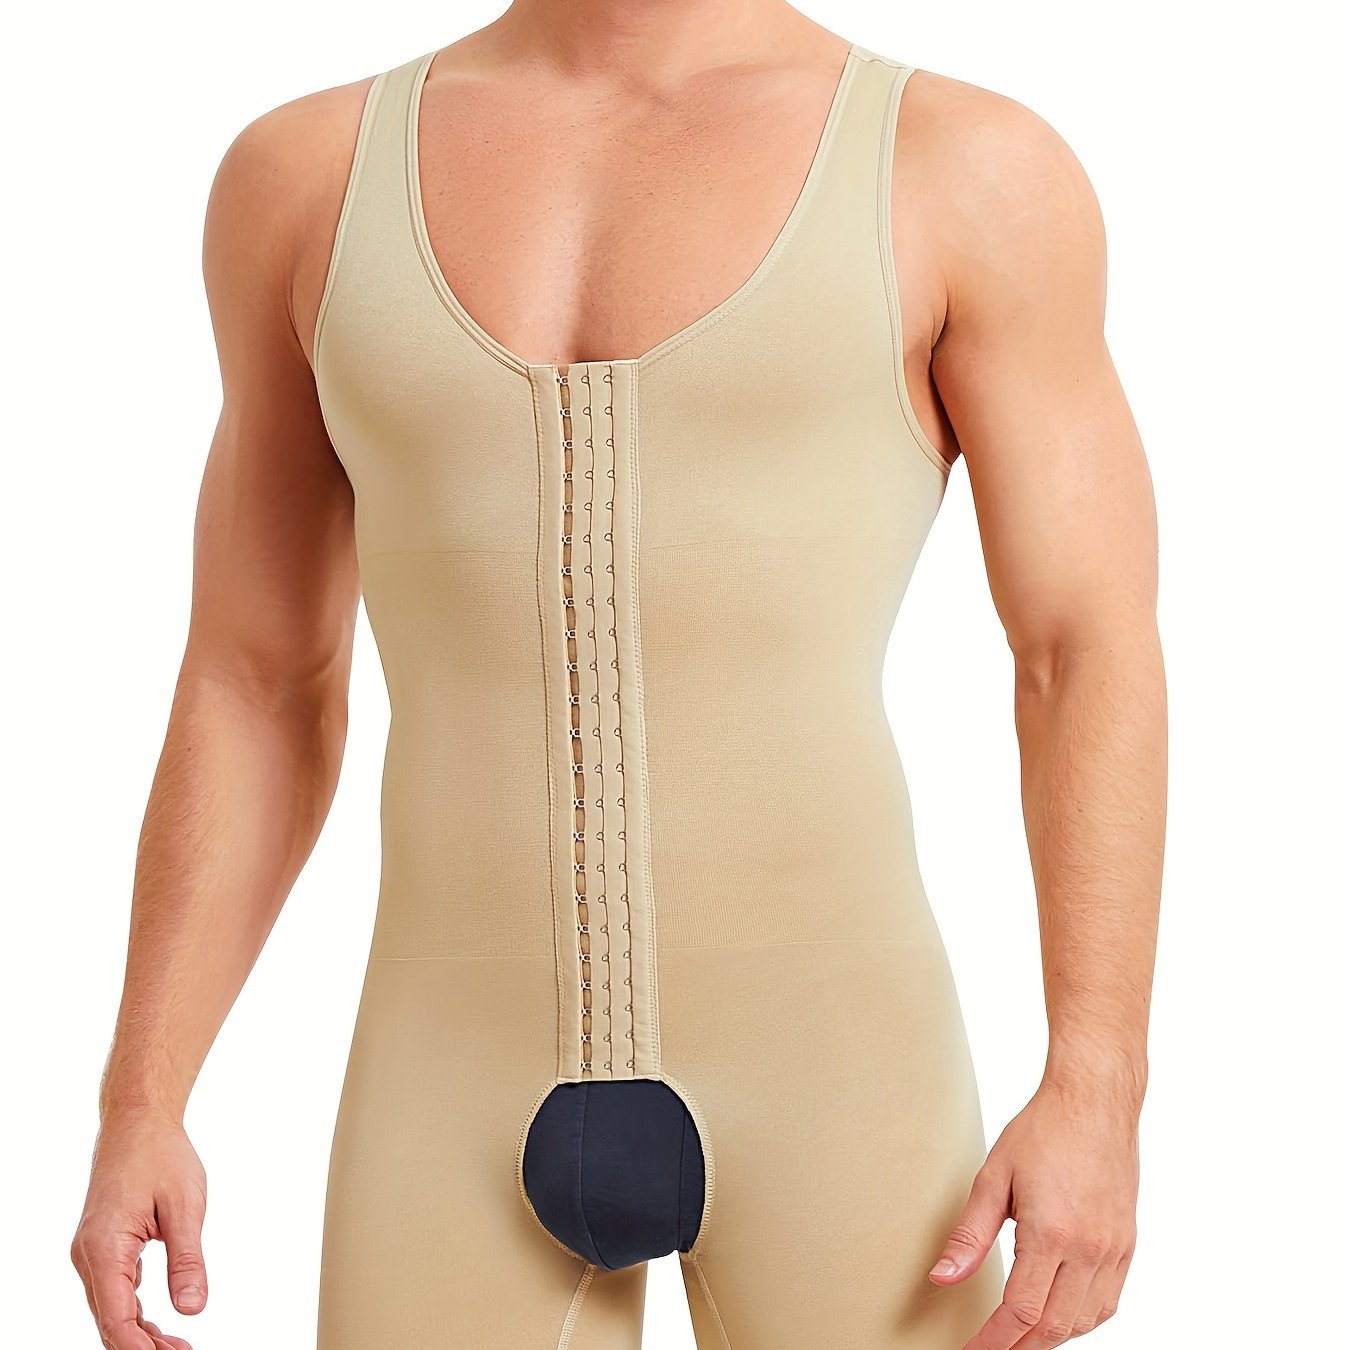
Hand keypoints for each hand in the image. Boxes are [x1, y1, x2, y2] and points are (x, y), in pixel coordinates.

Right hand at [70, 1112, 207, 1349]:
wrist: (137, 1121)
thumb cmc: (161, 1154)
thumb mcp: (185, 1206)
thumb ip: (188, 1260)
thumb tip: (193, 1309)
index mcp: (104, 1248)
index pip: (116, 1319)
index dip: (140, 1349)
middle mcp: (88, 1256)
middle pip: (109, 1321)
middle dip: (143, 1348)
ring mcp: (91, 1252)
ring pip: (110, 1309)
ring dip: (139, 1334)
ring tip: (177, 1348)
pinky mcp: (102, 1246)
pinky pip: (113, 1291)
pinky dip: (133, 1312)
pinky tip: (157, 1326)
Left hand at [929, 1078, 1138, 1346]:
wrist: (1095, 1102)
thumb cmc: (1043, 1130)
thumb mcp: (994, 1176)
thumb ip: (969, 1234)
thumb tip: (943, 1277)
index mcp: (1052, 1234)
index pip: (1020, 1312)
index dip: (993, 1341)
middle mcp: (1089, 1250)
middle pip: (1052, 1327)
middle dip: (1019, 1346)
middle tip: (989, 1347)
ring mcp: (1113, 1251)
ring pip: (1083, 1322)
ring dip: (1049, 1336)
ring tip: (1017, 1335)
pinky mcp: (1126, 1245)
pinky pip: (1106, 1303)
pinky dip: (1079, 1319)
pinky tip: (1057, 1312)